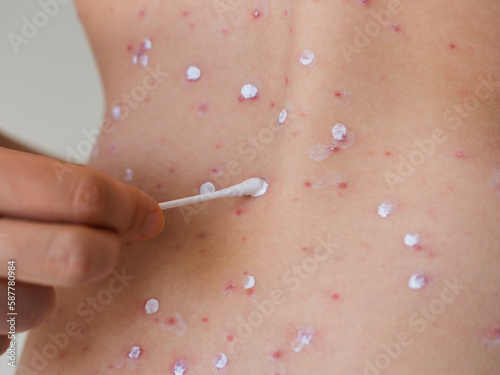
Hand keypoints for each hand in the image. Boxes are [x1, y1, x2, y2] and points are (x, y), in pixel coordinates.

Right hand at [0, 147, 163, 352]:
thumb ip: (46, 177)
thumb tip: (127, 207)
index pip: (78, 193)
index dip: (125, 205)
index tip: (147, 215)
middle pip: (73, 256)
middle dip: (105, 250)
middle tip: (108, 241)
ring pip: (36, 308)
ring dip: (44, 289)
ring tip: (17, 263)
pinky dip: (4, 318)